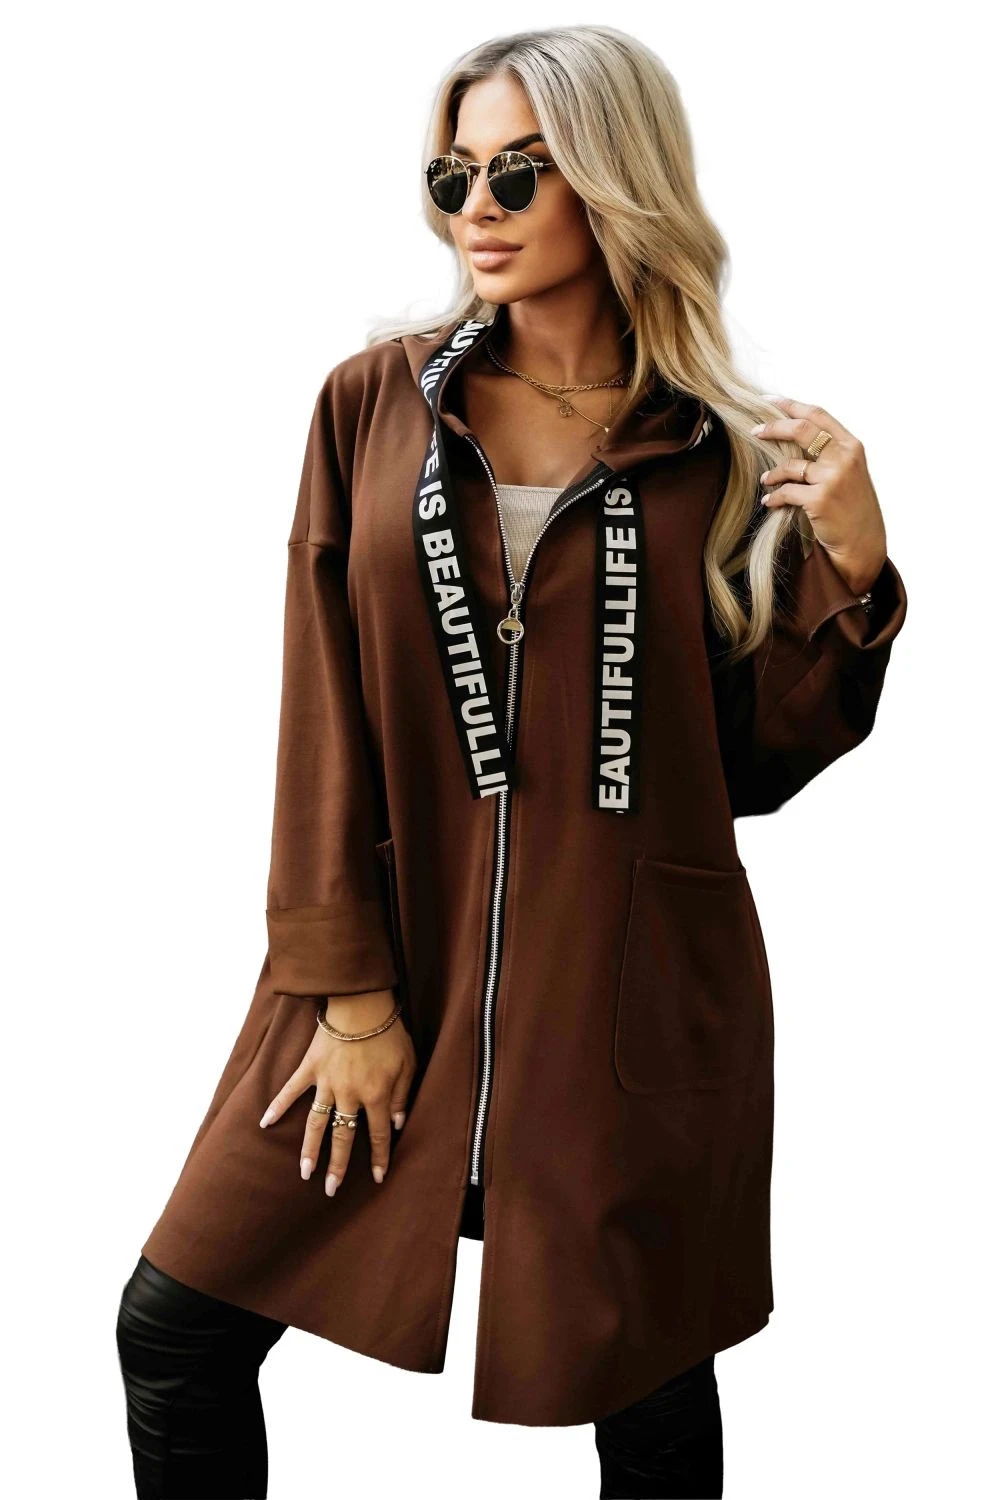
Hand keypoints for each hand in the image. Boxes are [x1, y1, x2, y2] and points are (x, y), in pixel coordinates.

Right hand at [258, 990, 417, 1196]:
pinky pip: (291, 1090)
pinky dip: (277, 1106)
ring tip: (304, 1171)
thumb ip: (402, 1096)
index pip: (378, 1134)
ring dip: (310, 1148)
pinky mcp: (310, 1067)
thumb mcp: (407, 1064)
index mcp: (375, 1094)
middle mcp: (349, 1094)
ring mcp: (326, 1082)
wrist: (362, 1003)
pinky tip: (266, 1123)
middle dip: (338, 1165)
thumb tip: (396, 1123)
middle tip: (331, 1190)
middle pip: (343, 1137)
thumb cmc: (389, 1033)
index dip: (379, 1157)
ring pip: (316, 1122)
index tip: (378, 1178)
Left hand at [754, 398, 887, 595]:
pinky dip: (774, 497)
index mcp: (852, 446)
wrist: (863, 543)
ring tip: (765, 480)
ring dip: (772, 473)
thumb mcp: (848, 473)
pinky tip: (769, 501)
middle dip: (774, 427)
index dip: (791, 405)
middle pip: (802, 430)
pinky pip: (786, 492)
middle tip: (754, 431)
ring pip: (790, 465)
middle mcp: (845, 457)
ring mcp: (833, 477)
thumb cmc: (852, 508)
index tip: (768, 400)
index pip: (818, 415)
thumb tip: (792, 435)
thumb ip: (829, 453)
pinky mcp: (820, 498)